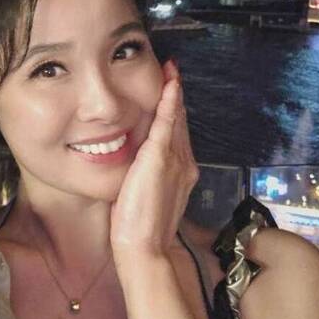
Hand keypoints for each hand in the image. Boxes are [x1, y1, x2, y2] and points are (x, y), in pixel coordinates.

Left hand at [110, 60, 198, 259]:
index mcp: (181, 172)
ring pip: (176, 119)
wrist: (145, 248)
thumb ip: (145, 175)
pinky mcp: (161, 159)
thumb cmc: (139, 227)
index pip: (177, 133)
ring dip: (174, 93)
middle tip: (172, 70)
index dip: (174, 110)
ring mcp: (176, 161)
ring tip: (171, 70)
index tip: (170, 89)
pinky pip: (167, 124)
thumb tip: (134, 164)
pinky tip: (170, 85)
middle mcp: (184, 163)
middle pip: (180, 122)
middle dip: (176, 95)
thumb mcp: (144, 194)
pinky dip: (169, 102)